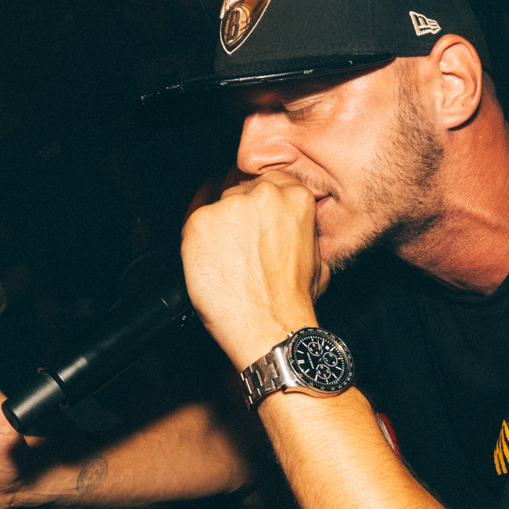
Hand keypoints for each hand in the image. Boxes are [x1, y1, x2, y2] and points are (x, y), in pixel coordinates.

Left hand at [181, 170, 326, 370]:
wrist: (270, 329)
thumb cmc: (292, 301)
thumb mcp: (317, 258)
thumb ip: (301, 231)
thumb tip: (291, 228)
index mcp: (295, 196)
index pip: (268, 180)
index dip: (256, 198)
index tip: (250, 213)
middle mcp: (262, 193)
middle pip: (239, 185)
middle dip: (236, 211)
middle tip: (236, 241)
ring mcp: (229, 206)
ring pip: (214, 201)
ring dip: (217, 224)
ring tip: (224, 256)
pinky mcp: (200, 222)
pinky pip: (192, 220)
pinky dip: (197, 239)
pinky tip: (208, 258)